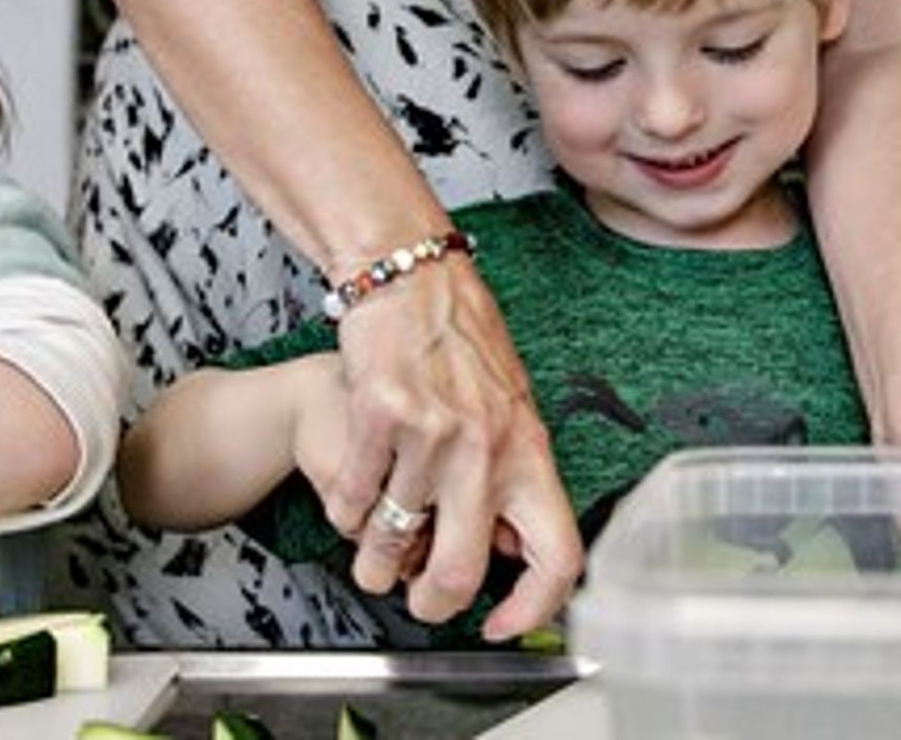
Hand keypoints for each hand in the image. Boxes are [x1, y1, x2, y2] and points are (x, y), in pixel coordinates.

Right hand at [326, 259, 581, 637]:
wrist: (411, 276)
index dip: (533, 607)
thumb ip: (513, 475)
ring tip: (372, 552)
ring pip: (392, 544)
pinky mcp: (378, 419)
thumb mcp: (512, 408)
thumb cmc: (461, 338)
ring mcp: (431, 435)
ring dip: (373, 562)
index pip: (558, 555)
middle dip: (431, 603)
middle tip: (418, 598)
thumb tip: (512, 544)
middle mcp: (486, 449)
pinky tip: (352, 493)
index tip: (502, 624)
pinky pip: (350, 500)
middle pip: (461, 572)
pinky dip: (343, 511)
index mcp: (529, 451)